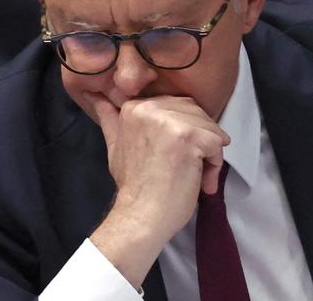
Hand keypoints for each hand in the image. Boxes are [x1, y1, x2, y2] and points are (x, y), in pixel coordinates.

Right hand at [87, 93, 229, 287]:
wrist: (140, 217)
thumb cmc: (133, 186)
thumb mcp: (115, 144)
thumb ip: (110, 117)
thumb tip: (94, 96)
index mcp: (135, 107)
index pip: (177, 104)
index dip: (183, 130)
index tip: (175, 154)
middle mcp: (151, 108)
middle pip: (196, 112)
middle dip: (199, 138)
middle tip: (187, 167)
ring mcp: (170, 122)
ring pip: (209, 126)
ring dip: (209, 153)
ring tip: (194, 174)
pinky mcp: (189, 138)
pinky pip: (218, 142)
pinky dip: (215, 164)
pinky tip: (201, 181)